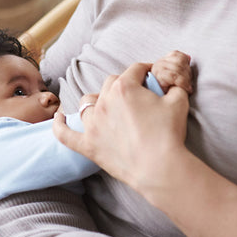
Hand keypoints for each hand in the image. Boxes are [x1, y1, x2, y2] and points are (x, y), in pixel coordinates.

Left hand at [55, 62, 190, 195]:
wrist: (159, 167)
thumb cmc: (169, 134)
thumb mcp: (178, 101)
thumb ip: (173, 87)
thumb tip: (170, 83)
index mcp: (125, 88)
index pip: (135, 70)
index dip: (146, 70)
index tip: (151, 75)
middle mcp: (105, 102)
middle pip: (111, 83)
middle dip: (124, 84)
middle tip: (137, 93)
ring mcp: (93, 124)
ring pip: (88, 102)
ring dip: (97, 100)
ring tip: (106, 105)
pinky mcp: (88, 145)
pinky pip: (65, 134)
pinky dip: (60, 125)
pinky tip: (58, 117)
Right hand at [150, 50, 192, 93]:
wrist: (159, 102)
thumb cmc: (169, 90)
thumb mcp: (176, 75)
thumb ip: (181, 65)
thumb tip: (188, 57)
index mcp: (163, 61)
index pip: (176, 54)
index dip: (185, 62)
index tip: (188, 73)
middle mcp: (159, 63)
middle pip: (180, 61)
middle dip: (188, 73)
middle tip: (189, 83)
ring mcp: (157, 69)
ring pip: (178, 68)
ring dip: (186, 79)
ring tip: (188, 87)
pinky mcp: (158, 77)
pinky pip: (174, 76)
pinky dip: (183, 83)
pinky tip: (186, 89)